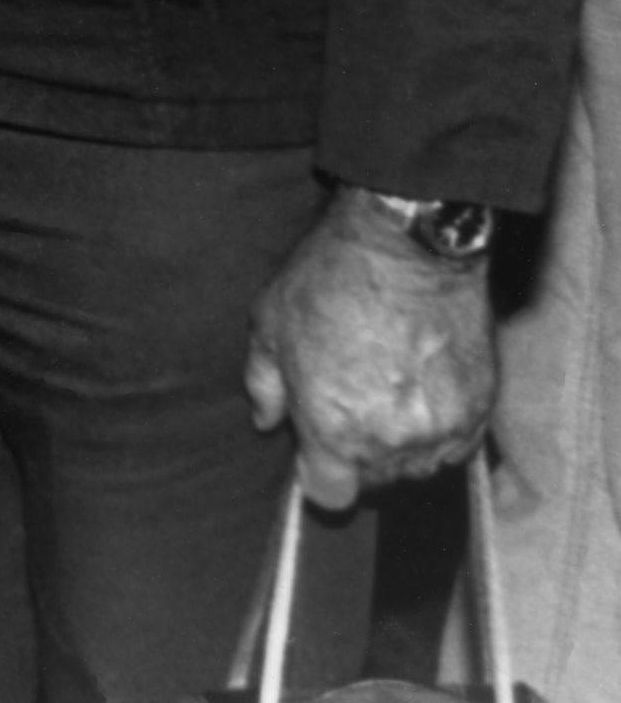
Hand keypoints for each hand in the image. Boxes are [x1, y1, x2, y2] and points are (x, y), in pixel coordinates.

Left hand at [243, 191, 498, 506]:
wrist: (406, 248)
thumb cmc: (329, 281)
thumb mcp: (271, 325)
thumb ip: (264, 383)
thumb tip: (265, 421)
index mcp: (333, 428)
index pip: (330, 495)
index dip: (320, 478)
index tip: (317, 456)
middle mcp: (389, 441)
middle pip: (376, 482)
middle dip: (358, 457)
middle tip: (350, 408)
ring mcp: (440, 429)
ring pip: (419, 467)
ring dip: (401, 447)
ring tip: (387, 395)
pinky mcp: (479, 411)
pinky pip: (458, 447)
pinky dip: (440, 432)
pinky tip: (423, 395)